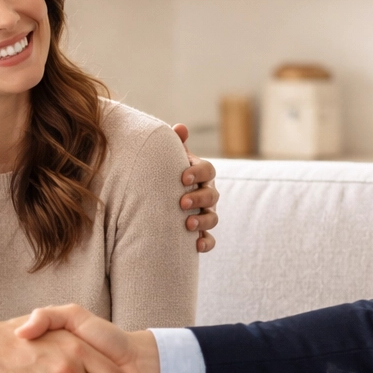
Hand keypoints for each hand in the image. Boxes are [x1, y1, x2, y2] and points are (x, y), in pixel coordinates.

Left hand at [173, 124, 218, 253]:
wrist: (159, 200)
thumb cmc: (166, 175)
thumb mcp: (170, 159)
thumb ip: (175, 144)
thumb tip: (180, 127)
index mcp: (200, 174)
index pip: (207, 170)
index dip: (198, 173)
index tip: (183, 178)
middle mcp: (206, 193)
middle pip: (212, 195)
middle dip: (199, 199)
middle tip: (182, 203)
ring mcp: (205, 214)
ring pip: (213, 218)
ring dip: (203, 221)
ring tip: (188, 226)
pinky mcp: (201, 232)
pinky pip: (210, 240)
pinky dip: (206, 243)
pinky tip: (197, 245)